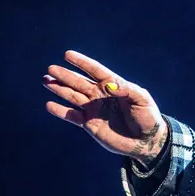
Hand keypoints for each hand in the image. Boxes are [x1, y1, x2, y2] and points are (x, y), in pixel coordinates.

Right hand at [43, 50, 167, 166]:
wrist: (146, 141)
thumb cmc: (148, 117)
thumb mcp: (142, 100)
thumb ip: (127, 90)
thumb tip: (109, 85)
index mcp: (114, 85)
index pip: (95, 70)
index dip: (82, 62)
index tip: (67, 54)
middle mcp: (100, 95)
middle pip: (79, 82)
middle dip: (65, 75)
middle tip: (50, 69)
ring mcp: (94, 109)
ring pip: (72, 96)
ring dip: (59, 88)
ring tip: (46, 80)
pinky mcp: (89, 124)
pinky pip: (72, 116)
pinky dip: (60, 111)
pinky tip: (49, 105)